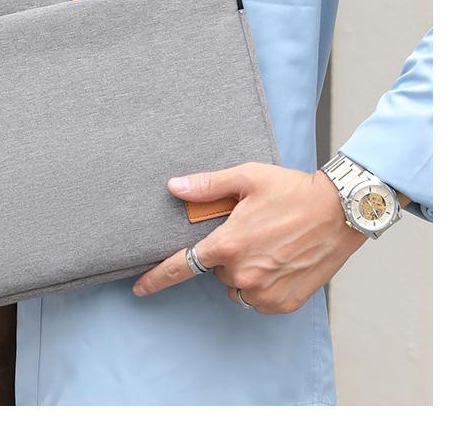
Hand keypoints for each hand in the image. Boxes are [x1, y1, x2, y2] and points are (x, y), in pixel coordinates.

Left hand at [132, 163, 365, 313]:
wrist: (340, 212)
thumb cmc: (293, 191)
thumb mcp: (247, 178)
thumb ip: (208, 186)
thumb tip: (174, 187)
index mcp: (229, 243)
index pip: (182, 265)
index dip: (158, 278)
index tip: (140, 288)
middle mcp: (244, 273)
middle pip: (216, 270)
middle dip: (226, 252)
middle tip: (250, 230)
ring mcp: (265, 292)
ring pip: (237, 286)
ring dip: (243, 270)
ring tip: (268, 245)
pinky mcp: (284, 303)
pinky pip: (258, 298)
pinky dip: (262, 284)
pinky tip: (279, 261)